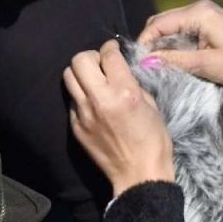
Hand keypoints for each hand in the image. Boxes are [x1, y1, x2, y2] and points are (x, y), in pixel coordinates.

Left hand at [64, 39, 174, 197]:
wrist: (138, 175)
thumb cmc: (153, 141)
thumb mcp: (151, 106)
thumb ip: (132, 84)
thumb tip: (119, 72)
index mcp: (124, 91)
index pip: (108, 55)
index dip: (110, 47)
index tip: (112, 49)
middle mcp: (99, 99)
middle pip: (79, 60)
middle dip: (91, 57)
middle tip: (100, 64)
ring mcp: (83, 113)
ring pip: (68, 77)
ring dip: (81, 73)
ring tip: (93, 80)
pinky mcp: (75, 126)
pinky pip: (72, 100)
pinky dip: (81, 96)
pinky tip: (93, 104)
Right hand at [137, 0, 222, 85]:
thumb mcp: (205, 64)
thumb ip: (173, 60)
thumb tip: (146, 61)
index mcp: (198, 13)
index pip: (158, 24)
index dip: (145, 42)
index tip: (138, 61)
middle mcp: (200, 7)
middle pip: (162, 20)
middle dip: (151, 40)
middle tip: (146, 63)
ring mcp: (206, 12)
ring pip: (172, 24)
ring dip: (163, 41)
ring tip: (159, 62)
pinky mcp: (211, 20)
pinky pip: (184, 27)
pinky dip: (175, 40)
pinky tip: (175, 55)